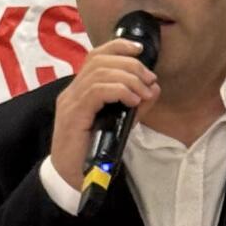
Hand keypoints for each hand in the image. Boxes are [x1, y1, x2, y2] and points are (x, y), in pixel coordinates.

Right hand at [48, 35, 160, 192]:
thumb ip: (135, 106)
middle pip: (99, 59)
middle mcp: (72, 92)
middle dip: (130, 64)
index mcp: (80, 90)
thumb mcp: (120, 125)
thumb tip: (154, 88)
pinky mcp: (74, 115)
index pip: (96, 56)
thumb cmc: (92, 153)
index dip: (118, 46)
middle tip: (149, 79)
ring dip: (128, 78)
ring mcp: (70, 102)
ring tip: (144, 92)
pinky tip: (132, 100)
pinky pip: (96, 91)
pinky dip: (118, 90)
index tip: (141, 50)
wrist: (71, 179)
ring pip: (99, 72)